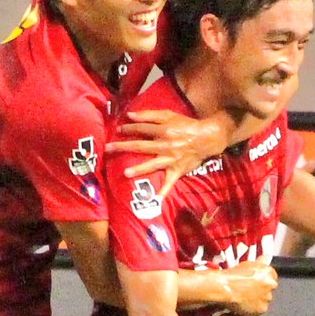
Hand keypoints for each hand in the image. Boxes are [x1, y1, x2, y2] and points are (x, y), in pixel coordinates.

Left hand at [106, 109, 235, 198]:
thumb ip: (149, 115)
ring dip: (139, 169)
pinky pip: (170, 182)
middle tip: (108, 149)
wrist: (206, 138)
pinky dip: (164, 191)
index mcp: (163, 131)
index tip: (118, 130)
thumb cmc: (186, 125)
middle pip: (141, 146)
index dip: (128, 129)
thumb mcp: (169, 115)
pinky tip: (156, 201)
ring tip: (126, 173)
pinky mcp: (177, 170)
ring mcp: (171, 159)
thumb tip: (130, 115)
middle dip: (123, 147)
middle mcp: (165, 145)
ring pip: (152, 164)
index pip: (142, 129)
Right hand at [222, 260, 277, 315]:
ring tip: (245, 297)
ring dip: (257, 300)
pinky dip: (253, 309)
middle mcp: (271, 284)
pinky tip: (245, 304)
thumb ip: (260, 262)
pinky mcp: (262, 308)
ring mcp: (267, 297)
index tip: (256, 282)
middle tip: (249, 290)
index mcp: (269, 272)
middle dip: (261, 290)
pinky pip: (260, 309)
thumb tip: (265, 258)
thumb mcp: (247, 264)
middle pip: (269, 289)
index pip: (271, 277)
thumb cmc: (233, 276)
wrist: (225, 288)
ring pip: (264, 299)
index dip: (262, 280)